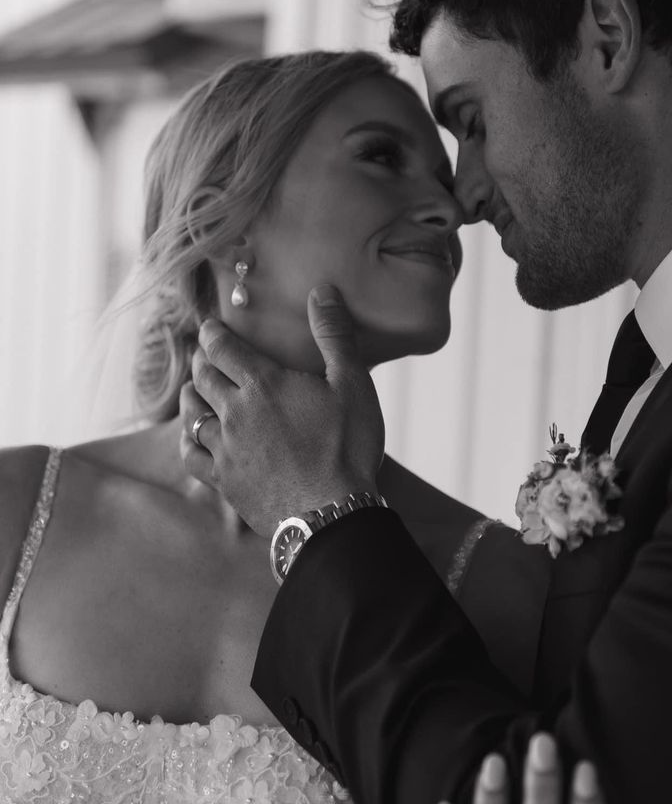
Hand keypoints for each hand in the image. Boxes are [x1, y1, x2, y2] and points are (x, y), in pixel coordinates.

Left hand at [179, 285, 384, 535]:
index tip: (210, 326)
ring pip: (193, 413)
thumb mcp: (353, 384)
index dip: (213, 333)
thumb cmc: (348, 447)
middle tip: (204, 353)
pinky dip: (187, 439)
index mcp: (263, 384)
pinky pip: (192, 455)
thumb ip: (334, 335)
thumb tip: (321, 290)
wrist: (333, 513)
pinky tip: (190, 434)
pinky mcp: (225, 481)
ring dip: (192, 394)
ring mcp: (226, 449)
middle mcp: (235, 412)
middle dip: (202, 360)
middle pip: (204, 377)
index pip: (223, 348)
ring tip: (194, 386)